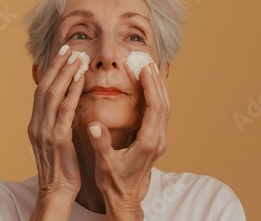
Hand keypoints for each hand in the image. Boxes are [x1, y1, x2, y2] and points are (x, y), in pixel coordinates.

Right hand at [27, 45, 84, 218]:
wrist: (56, 190)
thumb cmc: (60, 167)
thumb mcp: (55, 141)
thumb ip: (56, 123)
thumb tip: (63, 107)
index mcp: (36, 124)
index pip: (41, 91)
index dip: (50, 71)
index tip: (61, 55)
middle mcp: (37, 124)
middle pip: (45, 87)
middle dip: (56, 65)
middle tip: (67, 47)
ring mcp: (45, 131)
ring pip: (53, 94)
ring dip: (65, 73)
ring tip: (76, 56)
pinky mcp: (57, 139)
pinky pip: (65, 110)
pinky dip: (72, 91)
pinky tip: (80, 78)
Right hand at [87, 62, 169, 219]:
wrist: (124, 197)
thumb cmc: (114, 182)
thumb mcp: (105, 164)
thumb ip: (102, 145)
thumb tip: (95, 126)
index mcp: (147, 143)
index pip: (155, 109)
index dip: (152, 87)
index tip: (145, 70)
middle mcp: (157, 140)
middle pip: (164, 105)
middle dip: (157, 82)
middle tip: (148, 62)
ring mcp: (158, 140)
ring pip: (164, 109)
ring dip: (158, 89)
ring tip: (150, 70)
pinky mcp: (155, 141)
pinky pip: (160, 114)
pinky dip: (156, 98)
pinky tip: (149, 89)